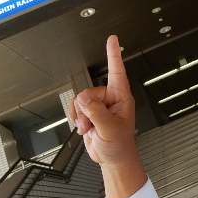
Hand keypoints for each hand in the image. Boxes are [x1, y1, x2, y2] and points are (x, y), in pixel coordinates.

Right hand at [69, 35, 137, 166]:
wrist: (112, 158)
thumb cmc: (119, 145)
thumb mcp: (110, 129)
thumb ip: (96, 113)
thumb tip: (84, 99)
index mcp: (121, 98)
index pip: (117, 72)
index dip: (114, 54)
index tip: (112, 39)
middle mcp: (110, 98)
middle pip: (89, 92)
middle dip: (87, 110)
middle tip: (91, 125)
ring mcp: (99, 105)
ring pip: (80, 100)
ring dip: (81, 116)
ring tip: (89, 128)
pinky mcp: (89, 113)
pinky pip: (76, 107)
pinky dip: (76, 118)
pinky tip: (84, 128)